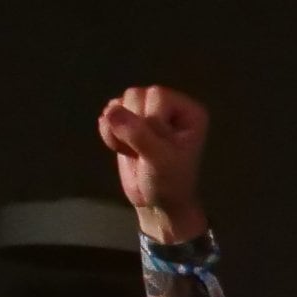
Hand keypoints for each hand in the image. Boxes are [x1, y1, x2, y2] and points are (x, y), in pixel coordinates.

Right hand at [98, 84, 211, 242]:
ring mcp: (147, 112)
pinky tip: (122, 149)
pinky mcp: (128, 122)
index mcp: (188, 111)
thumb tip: (110, 111)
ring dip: (119, 129)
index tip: (160, 145)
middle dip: (134, 124)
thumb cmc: (169, 182)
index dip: (151, 120)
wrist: (157, 202)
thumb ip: (137, 134)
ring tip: (134, 150)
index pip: (157, 95)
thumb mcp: (158, 159)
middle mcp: (170, 106)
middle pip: (136, 94)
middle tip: (145, 149)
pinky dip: (109, 132)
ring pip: (120, 102)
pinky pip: (107, 113)